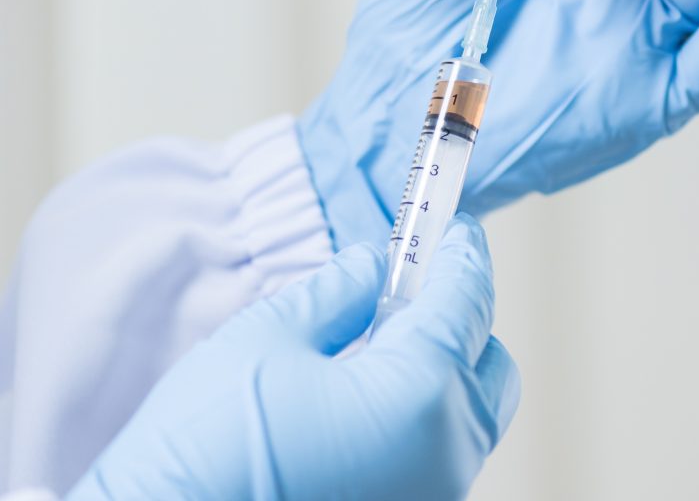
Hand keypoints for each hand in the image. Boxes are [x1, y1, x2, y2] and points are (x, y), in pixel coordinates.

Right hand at [67, 217, 517, 500]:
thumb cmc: (204, 449)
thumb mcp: (267, 341)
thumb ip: (337, 295)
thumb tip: (372, 268)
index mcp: (422, 395)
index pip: (468, 302)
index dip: (462, 255)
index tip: (455, 229)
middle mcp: (446, 453)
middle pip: (488, 364)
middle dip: (460, 318)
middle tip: (406, 288)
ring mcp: (433, 494)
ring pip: (467, 414)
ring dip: (439, 368)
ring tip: (375, 340)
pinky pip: (437, 453)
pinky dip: (419, 414)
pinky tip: (364, 395)